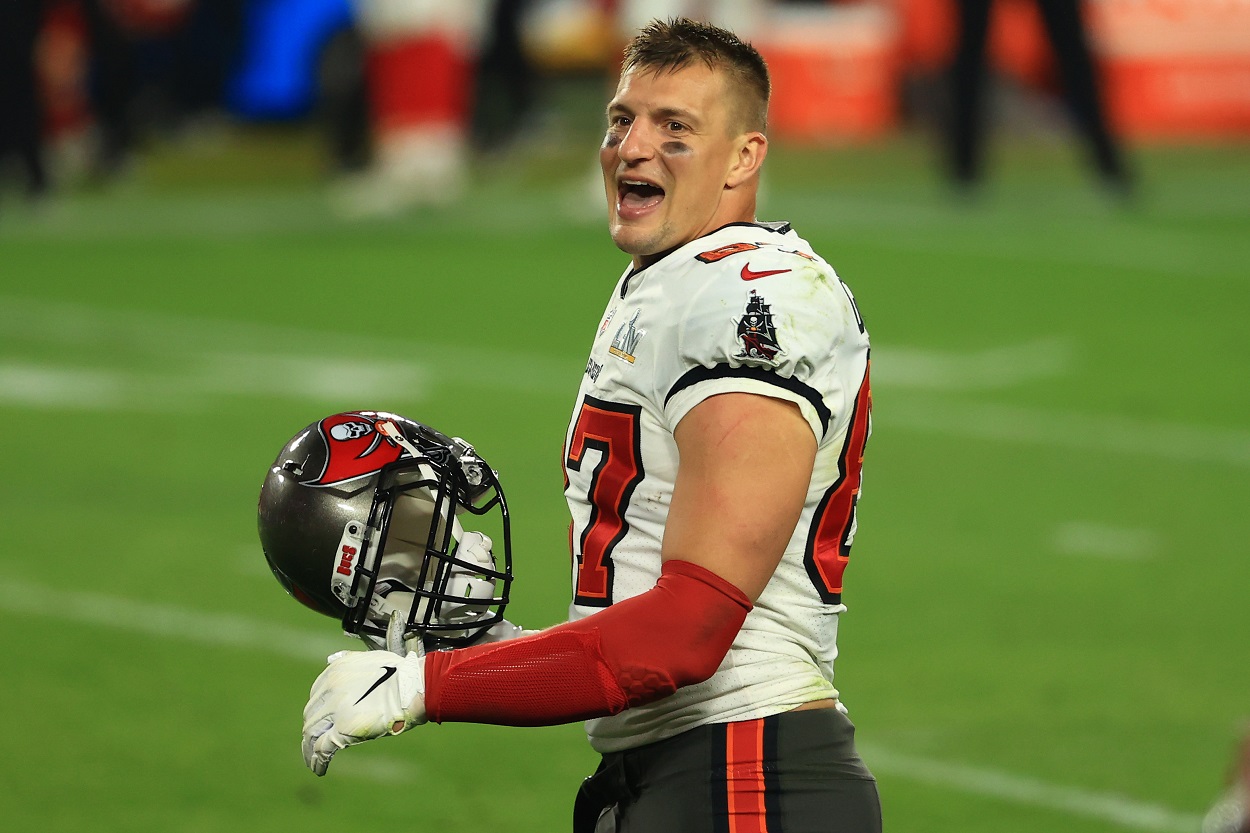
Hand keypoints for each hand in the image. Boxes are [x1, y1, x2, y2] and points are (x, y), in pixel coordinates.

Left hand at [301, 617, 426, 775]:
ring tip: (313, 760)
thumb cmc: (401, 673)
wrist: (413, 685)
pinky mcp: (343, 730)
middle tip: (317, 740)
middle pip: (312, 715)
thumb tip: (336, 659)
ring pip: (312, 733)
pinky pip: (321, 749)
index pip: (317, 695)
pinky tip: (319, 769)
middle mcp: (330, 689)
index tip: (324, 718)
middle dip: (313, 728)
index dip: (319, 709)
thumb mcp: (369, 659)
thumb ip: (350, 662)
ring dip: (310, 748)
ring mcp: (335, 710)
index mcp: (335, 671)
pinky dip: (317, 760)